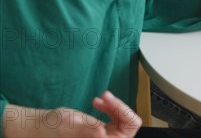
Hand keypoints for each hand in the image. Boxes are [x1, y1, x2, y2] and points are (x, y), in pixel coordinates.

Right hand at [3, 92, 140, 136]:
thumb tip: (102, 134)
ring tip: (99, 98)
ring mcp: (105, 137)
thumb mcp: (70, 124)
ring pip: (122, 119)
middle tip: (104, 96)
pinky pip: (114, 119)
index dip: (125, 113)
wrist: (42, 127)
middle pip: (128, 124)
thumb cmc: (52, 127)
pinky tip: (97, 102)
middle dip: (119, 107)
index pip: (129, 129)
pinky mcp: (102, 131)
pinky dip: (109, 108)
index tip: (109, 99)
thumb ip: (88, 129)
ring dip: (113, 106)